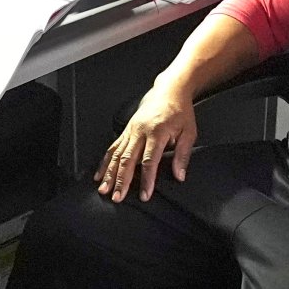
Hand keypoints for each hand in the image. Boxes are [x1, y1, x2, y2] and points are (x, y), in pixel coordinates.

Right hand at [95, 84, 197, 201]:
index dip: (146, 180)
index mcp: (157, 132)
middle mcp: (140, 132)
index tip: (144, 195)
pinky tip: (99, 174)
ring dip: (109, 173)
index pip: (149, 161)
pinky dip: (104, 162)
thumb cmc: (179, 112)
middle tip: (117, 197)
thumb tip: (179, 175)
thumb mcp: (189, 132)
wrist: (169, 92)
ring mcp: (130, 131)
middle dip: (121, 180)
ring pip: (117, 154)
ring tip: (104, 190)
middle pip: (128, 160)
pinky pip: (113, 147)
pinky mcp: (126, 131)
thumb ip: (182, 155)